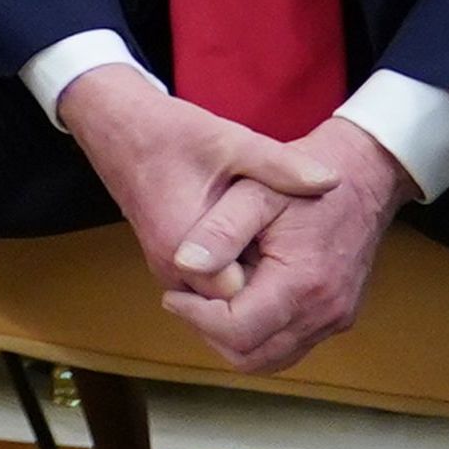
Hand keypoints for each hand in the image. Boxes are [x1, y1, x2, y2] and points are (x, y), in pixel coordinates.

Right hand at [53, 62, 354, 314]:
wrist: (118, 130)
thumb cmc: (170, 134)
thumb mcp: (231, 141)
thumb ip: (280, 164)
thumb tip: (330, 180)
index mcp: (185, 250)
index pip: (245, 303)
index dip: (279, 282)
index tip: (294, 247)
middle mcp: (174, 272)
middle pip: (237, 318)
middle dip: (273, 295)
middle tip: (293, 252)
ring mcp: (171, 274)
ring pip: (228, 313)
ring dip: (261, 293)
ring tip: (281, 251)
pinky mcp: (175, 269)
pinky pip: (217, 297)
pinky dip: (245, 285)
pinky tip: (262, 251)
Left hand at [162, 131, 402, 369]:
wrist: (364, 175)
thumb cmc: (306, 176)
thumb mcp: (253, 191)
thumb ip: (219, 230)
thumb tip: (184, 265)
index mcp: (303, 283)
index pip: (237, 333)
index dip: (195, 318)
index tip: (173, 293)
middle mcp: (325, 311)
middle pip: (252, 357)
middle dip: (210, 334)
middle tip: (186, 300)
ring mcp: (335, 317)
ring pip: (271, 358)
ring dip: (233, 339)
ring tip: (208, 299)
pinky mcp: (337, 316)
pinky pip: (290, 344)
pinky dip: (259, 334)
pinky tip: (239, 298)